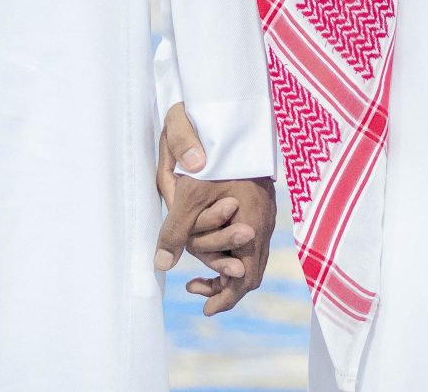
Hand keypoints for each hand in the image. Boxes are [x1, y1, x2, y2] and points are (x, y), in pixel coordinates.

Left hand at [155, 103, 275, 314]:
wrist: (237, 119)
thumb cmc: (215, 156)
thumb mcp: (190, 195)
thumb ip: (175, 231)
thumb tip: (161, 265)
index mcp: (253, 226)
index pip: (244, 278)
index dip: (224, 297)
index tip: (204, 309)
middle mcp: (265, 224)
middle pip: (250, 271)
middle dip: (224, 284)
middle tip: (196, 290)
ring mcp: (266, 213)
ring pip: (251, 253)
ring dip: (226, 264)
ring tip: (199, 269)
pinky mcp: (261, 202)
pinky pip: (251, 236)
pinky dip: (231, 245)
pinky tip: (210, 236)